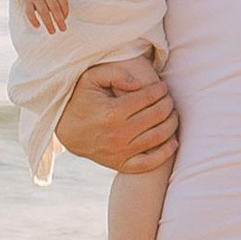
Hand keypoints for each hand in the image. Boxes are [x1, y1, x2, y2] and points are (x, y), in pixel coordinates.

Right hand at [18, 0, 69, 33]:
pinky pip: (29, 12)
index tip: (65, 19)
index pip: (63, 1)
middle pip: (54, 8)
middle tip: (63, 29)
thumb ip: (58, 0)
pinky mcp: (25, 1)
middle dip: (59, 20)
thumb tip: (63, 18)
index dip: (66, 11)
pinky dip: (34, 20)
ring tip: (52, 32)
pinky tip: (38, 26)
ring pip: (43, 12)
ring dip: (48, 23)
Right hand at [55, 63, 177, 173]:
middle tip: (169, 99)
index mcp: (112, 112)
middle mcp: (118, 134)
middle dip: (168, 104)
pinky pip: (149, 163)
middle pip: (157, 116)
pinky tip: (173, 141)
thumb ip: (115, 74)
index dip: (160, 90)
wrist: (66, 131)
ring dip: (172, 123)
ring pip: (158, 137)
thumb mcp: (91, 79)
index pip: (148, 98)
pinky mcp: (120, 164)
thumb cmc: (81, 100)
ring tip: (173, 114)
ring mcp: (120, 152)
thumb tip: (138, 85)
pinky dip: (166, 153)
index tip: (163, 86)